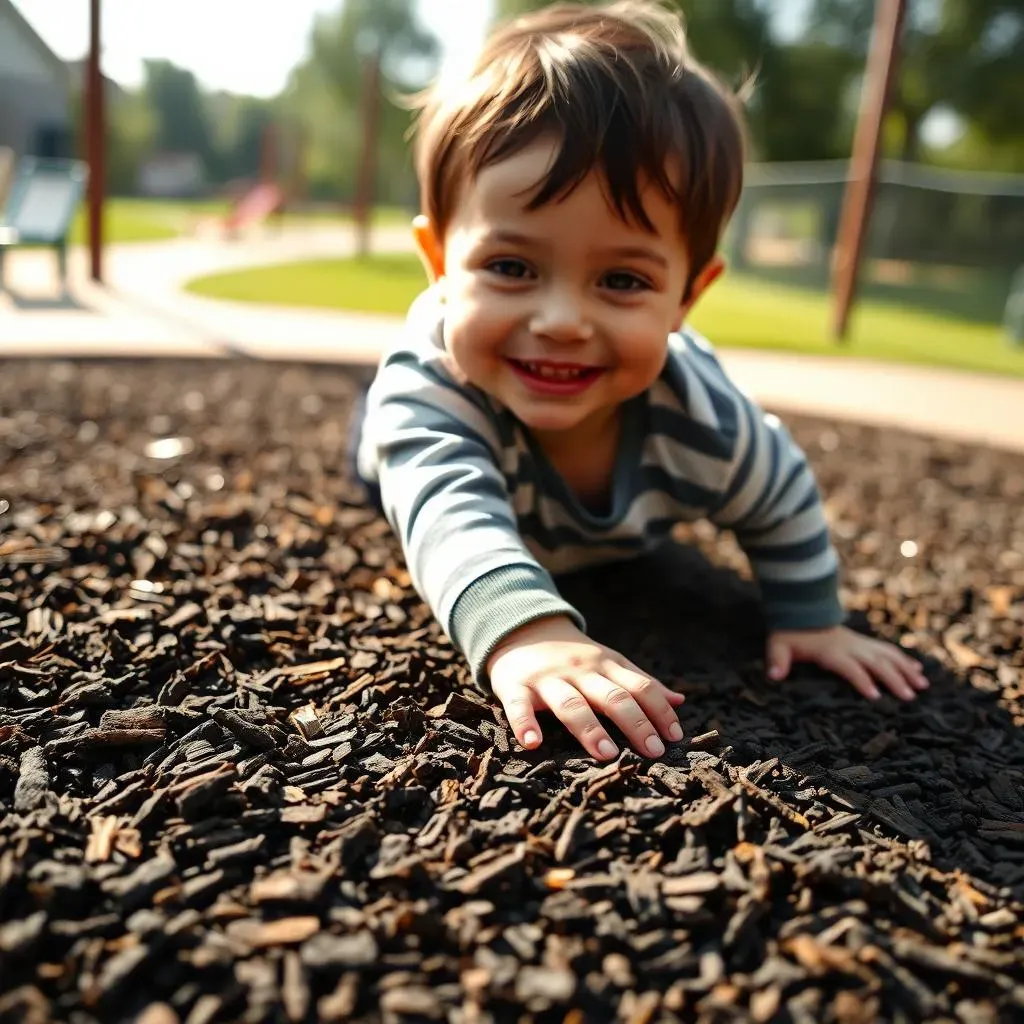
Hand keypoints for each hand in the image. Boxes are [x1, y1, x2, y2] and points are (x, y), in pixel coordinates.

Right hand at [486, 616, 685, 760]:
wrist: (521, 629)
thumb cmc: (572, 656)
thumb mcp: (608, 662)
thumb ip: (640, 683)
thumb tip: (680, 701)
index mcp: (605, 665)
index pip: (639, 686)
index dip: (660, 710)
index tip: (675, 737)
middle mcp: (580, 671)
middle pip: (612, 697)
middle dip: (634, 723)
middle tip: (653, 751)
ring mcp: (547, 679)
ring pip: (571, 704)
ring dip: (590, 729)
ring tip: (607, 753)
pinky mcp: (514, 686)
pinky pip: (519, 706)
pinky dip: (524, 723)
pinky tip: (532, 743)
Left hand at [767, 625, 928, 701]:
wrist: (800, 612)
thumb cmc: (790, 634)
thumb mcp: (779, 646)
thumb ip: (777, 661)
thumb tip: (774, 676)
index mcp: (831, 652)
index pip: (849, 667)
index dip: (861, 680)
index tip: (875, 696)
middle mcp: (850, 647)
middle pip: (876, 663)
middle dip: (894, 679)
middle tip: (910, 697)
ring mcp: (859, 643)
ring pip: (887, 655)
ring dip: (905, 669)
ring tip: (923, 685)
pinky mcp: (864, 642)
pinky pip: (887, 649)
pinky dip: (903, 659)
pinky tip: (917, 669)